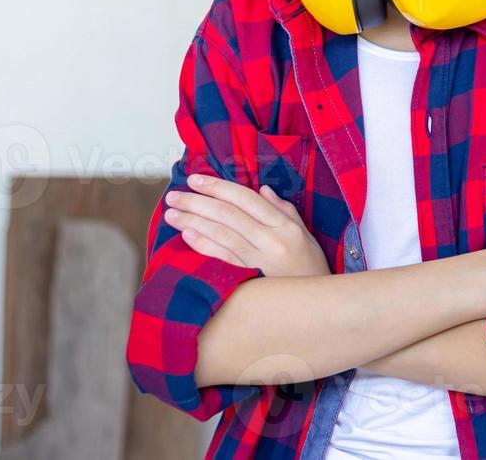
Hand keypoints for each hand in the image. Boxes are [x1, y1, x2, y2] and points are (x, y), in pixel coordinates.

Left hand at [165, 174, 329, 276]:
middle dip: (197, 202)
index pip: (246, 199)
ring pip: (220, 235)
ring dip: (193, 222)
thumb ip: (283, 210)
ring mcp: (258, 262)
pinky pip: (221, 259)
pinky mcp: (248, 280)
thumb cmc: (310, 266)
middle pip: (228, 215)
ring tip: (172, 214)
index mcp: (284, 225)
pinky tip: (186, 235)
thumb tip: (262, 189)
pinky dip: (203, 245)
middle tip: (173, 196)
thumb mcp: (304, 233)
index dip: (218, 187)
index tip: (195, 179)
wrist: (313, 305)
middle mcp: (270, 241)